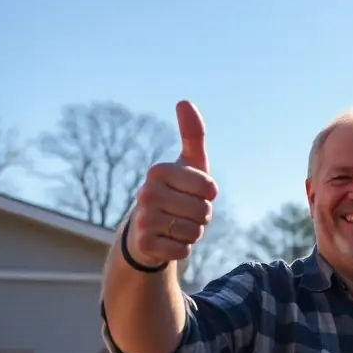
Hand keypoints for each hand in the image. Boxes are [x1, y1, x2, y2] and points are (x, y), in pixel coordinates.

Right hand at [126, 100, 217, 267]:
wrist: (148, 230)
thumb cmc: (177, 192)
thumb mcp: (189, 163)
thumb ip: (192, 135)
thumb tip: (183, 101)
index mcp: (158, 171)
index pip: (208, 187)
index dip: (209, 194)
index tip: (196, 192)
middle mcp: (146, 193)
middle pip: (203, 211)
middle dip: (202, 216)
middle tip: (186, 212)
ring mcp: (143, 219)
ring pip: (193, 232)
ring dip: (193, 233)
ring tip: (177, 225)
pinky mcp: (144, 244)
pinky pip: (182, 251)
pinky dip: (183, 249)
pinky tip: (169, 241)